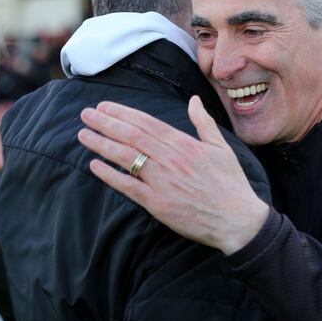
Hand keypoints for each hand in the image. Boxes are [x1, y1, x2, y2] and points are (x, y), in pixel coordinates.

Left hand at [78, 96, 268, 254]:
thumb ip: (203, 122)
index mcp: (184, 144)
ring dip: (102, 144)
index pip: (146, 123)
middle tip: (85, 114)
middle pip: (131, 136)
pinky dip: (110, 175)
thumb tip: (194, 101)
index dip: (123, 113)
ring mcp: (162, 181)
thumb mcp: (221, 148)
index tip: (104, 106)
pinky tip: (94, 166)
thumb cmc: (231, 184)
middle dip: (106, 123)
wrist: (237, 219)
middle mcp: (170, 159)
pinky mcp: (158, 204)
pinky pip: (129, 186)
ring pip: (126, 157)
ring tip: (84, 135)